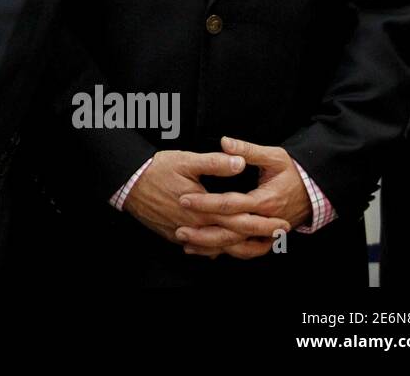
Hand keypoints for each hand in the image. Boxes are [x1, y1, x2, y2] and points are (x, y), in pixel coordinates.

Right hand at [124, 148, 286, 259]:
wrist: (128, 184)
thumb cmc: (157, 169)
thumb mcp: (186, 160)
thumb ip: (215, 163)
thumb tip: (240, 162)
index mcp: (204, 209)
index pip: (240, 220)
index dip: (263, 223)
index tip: (282, 223)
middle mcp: (196, 226)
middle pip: (233, 239)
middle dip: (258, 239)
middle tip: (279, 237)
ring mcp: (185, 234)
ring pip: (218, 248)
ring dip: (240, 248)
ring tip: (258, 246)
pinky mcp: (175, 236)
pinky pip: (201, 249)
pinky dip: (216, 250)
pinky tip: (224, 249)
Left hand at [175, 136, 309, 257]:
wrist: (316, 191)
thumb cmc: (294, 171)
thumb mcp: (274, 156)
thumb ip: (248, 150)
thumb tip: (225, 142)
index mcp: (265, 200)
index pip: (231, 204)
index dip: (206, 202)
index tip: (185, 199)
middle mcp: (265, 220)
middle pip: (231, 231)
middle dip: (204, 231)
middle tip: (179, 228)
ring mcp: (267, 232)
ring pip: (237, 246)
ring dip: (212, 246)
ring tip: (186, 243)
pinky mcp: (266, 238)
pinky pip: (245, 250)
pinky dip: (226, 252)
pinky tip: (207, 251)